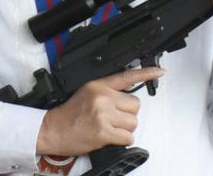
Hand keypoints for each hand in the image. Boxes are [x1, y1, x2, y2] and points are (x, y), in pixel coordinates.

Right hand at [35, 66, 165, 156]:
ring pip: (133, 122)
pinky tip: (109, 136)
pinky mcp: (104, 132)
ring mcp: (104, 115)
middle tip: (112, 118)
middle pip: (135, 105)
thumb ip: (107, 92)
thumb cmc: (69, 115)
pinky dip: (122, 140)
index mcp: (99, 86)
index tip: (160, 71)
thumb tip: (127, 98)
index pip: (127, 77)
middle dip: (127, 114)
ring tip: (109, 128)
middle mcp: (103, 98)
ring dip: (125, 129)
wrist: (52, 129)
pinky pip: (128, 137)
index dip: (146, 73)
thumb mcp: (86, 93)